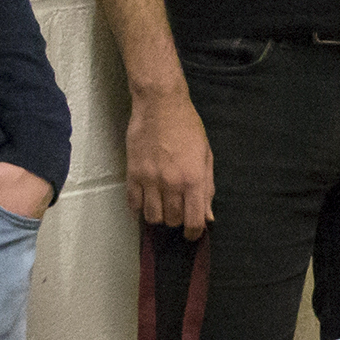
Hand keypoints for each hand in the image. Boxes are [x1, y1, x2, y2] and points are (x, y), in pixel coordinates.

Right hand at [126, 89, 213, 238]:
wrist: (161, 105)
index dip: (194, 233)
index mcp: (193, 180)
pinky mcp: (132, 173)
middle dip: (177, 221)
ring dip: (158, 216)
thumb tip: (207, 216)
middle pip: (172, 220)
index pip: (193, 221)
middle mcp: (171, 184)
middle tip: (178, 210)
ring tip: (162, 205)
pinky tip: (145, 200)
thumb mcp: (206, 156)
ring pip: (152, 216)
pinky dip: (139, 208)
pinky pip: (133, 203)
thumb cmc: (188, 128)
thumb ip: (207, 188)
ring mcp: (150, 180)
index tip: (192, 234)